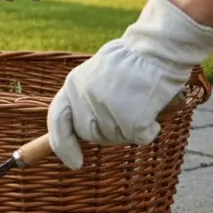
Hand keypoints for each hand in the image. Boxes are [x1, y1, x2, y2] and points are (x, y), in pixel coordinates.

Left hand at [48, 0, 212, 168]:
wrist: (155, 49)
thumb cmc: (132, 60)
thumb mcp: (97, 73)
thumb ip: (86, 98)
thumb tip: (84, 128)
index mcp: (72, 86)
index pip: (57, 121)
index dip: (62, 145)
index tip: (74, 163)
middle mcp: (83, 100)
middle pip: (88, 133)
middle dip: (106, 132)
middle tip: (126, 113)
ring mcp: (104, 111)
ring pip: (115, 137)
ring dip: (129, 127)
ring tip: (140, 101)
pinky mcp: (129, 120)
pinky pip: (139, 137)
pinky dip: (149, 129)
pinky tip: (152, 108)